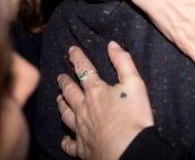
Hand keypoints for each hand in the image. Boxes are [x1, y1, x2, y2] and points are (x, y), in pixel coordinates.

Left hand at [57, 43, 153, 159]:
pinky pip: (69, 144)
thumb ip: (123, 62)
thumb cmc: (134, 117)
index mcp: (96, 92)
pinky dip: (65, 140)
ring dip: (61, 105)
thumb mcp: (135, 83)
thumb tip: (112, 45)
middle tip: (60, 76)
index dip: (77, 57)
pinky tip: (64, 138)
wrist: (128, 150)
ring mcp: (80, 129)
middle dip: (64, 82)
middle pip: (69, 92)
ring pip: (65, 114)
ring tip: (59, 99)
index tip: (71, 50)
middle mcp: (83, 109)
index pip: (84, 69)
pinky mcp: (82, 149)